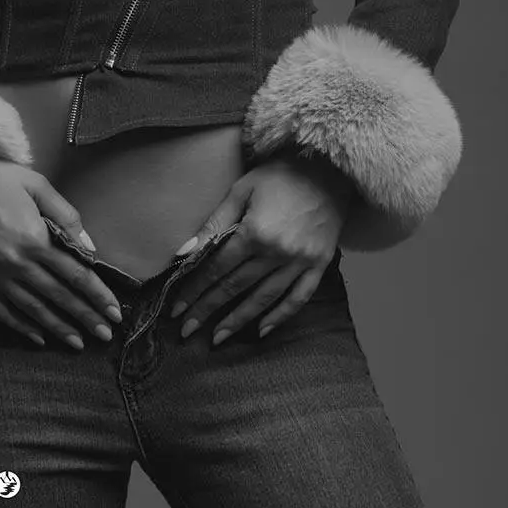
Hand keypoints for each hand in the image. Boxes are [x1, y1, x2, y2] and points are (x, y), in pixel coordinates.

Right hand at [0, 156, 122, 348]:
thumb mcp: (35, 184)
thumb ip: (65, 215)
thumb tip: (87, 245)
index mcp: (35, 239)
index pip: (76, 275)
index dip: (98, 296)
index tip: (115, 312)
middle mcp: (17, 264)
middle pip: (59, 297)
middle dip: (85, 318)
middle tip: (105, 336)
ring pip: (32, 310)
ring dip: (57, 328)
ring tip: (77, 344)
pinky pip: (1, 312)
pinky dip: (20, 327)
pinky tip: (36, 338)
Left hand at [167, 153, 355, 343]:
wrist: (331, 168)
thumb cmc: (281, 174)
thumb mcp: (242, 190)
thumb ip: (214, 223)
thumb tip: (185, 253)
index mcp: (254, 233)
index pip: (217, 269)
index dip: (194, 290)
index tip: (176, 309)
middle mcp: (277, 253)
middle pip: (235, 288)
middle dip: (207, 310)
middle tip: (186, 331)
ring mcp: (300, 262)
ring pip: (263, 299)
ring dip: (238, 321)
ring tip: (216, 338)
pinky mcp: (319, 265)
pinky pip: (299, 298)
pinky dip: (280, 316)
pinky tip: (261, 331)